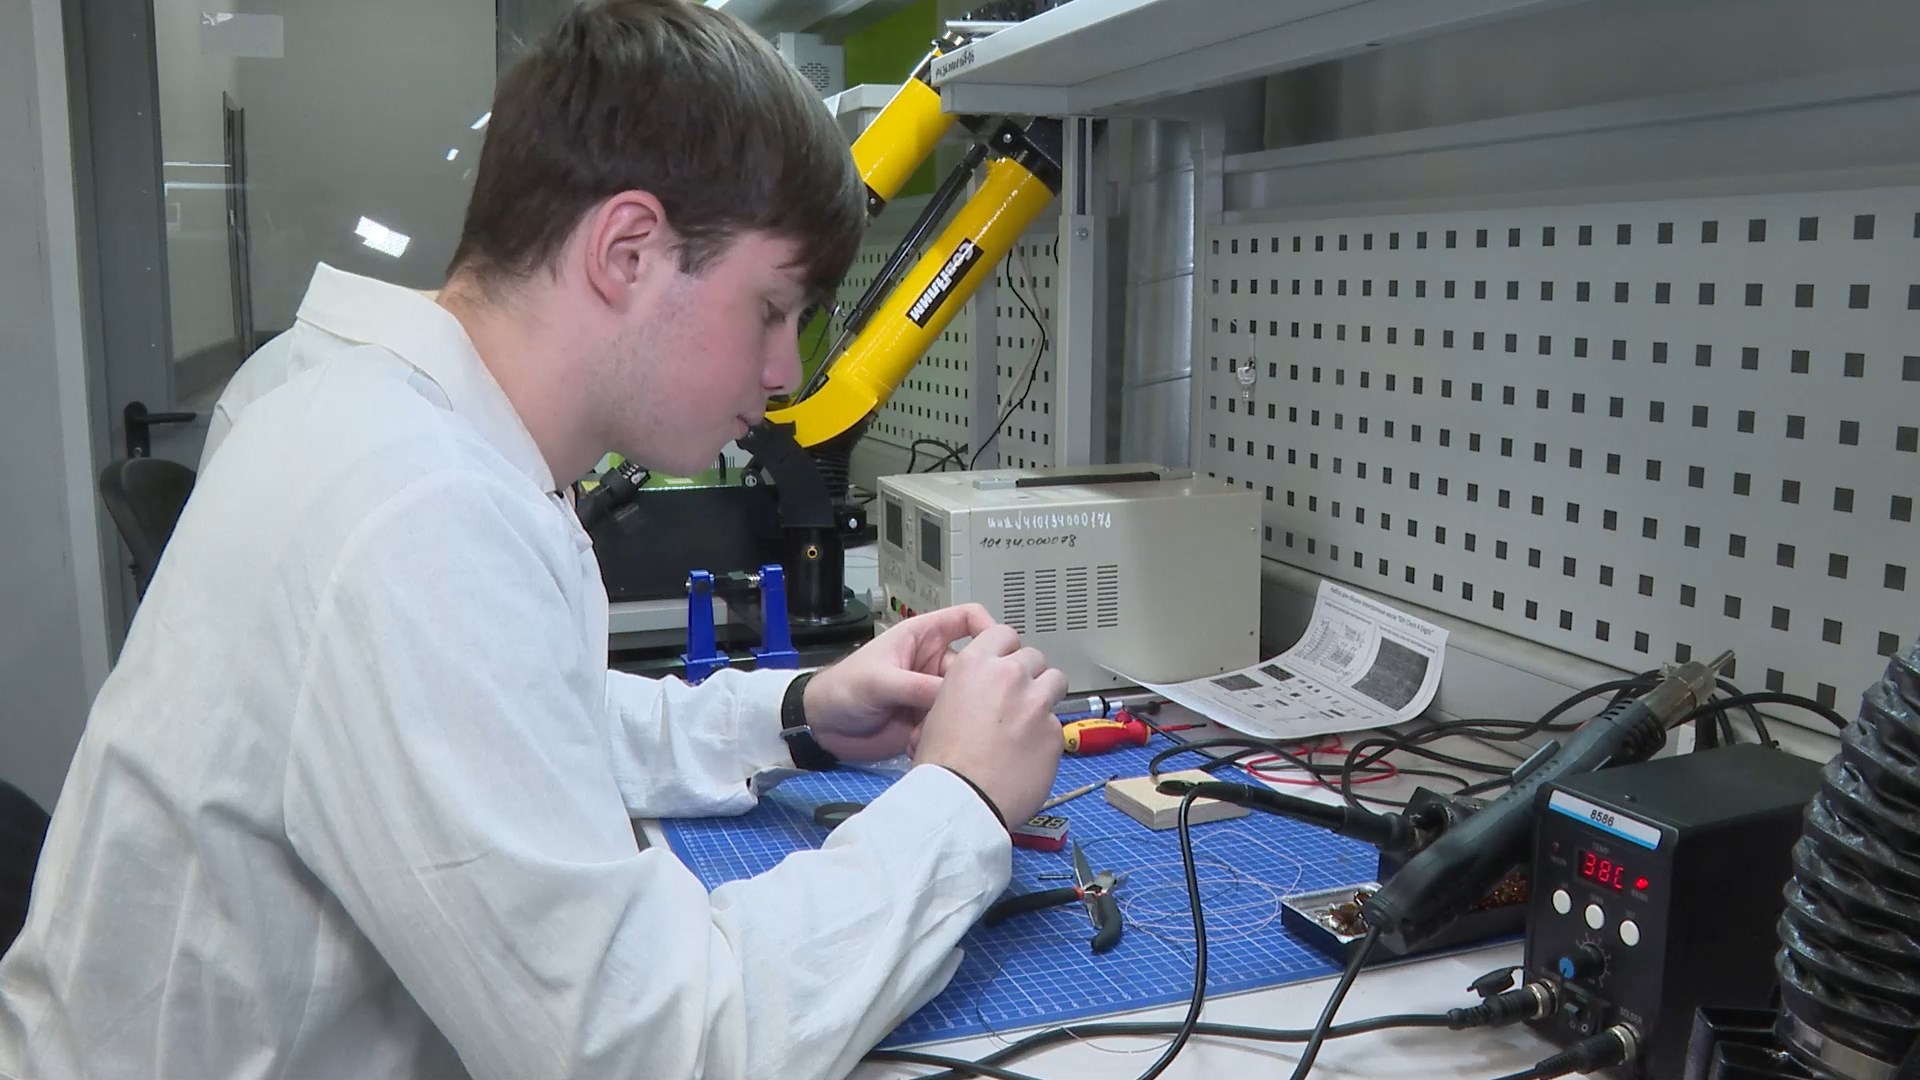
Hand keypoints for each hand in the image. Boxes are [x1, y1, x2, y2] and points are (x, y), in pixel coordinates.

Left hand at [801, 603, 997, 762]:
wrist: (822, 727)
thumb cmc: (842, 689)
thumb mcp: (878, 680)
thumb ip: (917, 686)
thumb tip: (956, 697)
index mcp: (923, 638)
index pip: (968, 618)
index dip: (989, 628)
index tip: (1002, 650)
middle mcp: (933, 664)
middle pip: (976, 667)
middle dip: (977, 687)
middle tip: (972, 707)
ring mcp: (932, 693)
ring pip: (967, 701)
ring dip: (958, 717)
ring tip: (937, 730)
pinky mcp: (929, 720)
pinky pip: (952, 725)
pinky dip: (945, 735)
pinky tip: (924, 743)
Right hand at [911, 624, 1066, 826]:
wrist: (961, 799)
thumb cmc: (941, 765)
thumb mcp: (935, 712)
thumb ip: (964, 693)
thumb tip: (972, 701)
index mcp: (975, 666)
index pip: (1004, 634)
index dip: (1007, 650)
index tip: (1008, 663)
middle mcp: (1009, 676)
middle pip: (1034, 657)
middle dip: (1028, 675)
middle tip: (1017, 700)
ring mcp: (1037, 703)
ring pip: (1056, 682)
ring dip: (1046, 697)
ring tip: (1031, 722)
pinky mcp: (1055, 732)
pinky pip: (1058, 725)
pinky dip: (1047, 737)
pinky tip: (1030, 756)